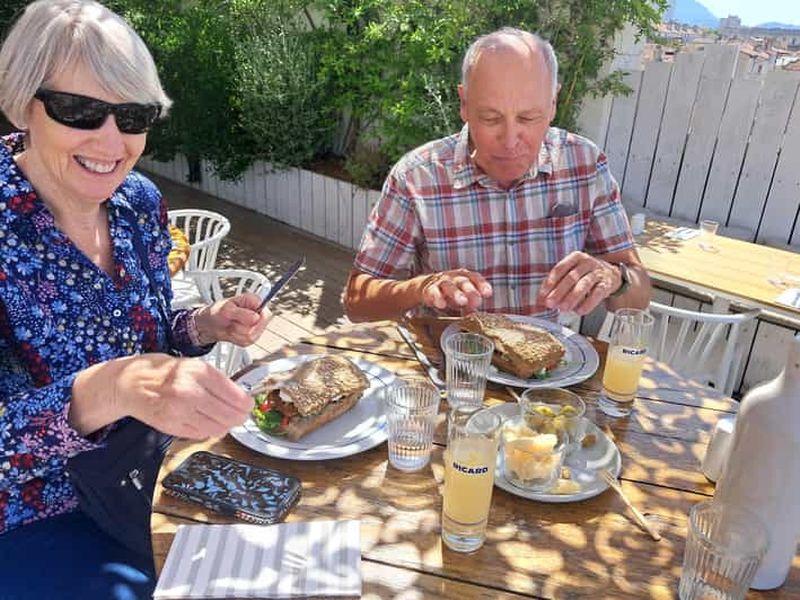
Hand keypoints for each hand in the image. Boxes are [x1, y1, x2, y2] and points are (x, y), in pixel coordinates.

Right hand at [115, 353, 252, 438]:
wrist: (128, 384)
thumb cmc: (160, 371)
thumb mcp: (191, 364)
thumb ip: (215, 379)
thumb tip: (239, 394)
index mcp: (198, 372)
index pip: (235, 396)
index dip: (246, 403)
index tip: (248, 403)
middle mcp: (190, 392)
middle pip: (230, 415)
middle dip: (239, 416)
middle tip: (241, 414)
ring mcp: (180, 412)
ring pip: (218, 428)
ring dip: (225, 425)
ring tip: (223, 418)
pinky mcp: (172, 427)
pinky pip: (201, 434)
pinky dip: (208, 430)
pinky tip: (205, 421)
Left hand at [194, 293, 271, 345]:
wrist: (211, 323)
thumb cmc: (218, 311)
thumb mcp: (226, 309)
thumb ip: (242, 313)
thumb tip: (256, 317)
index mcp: (256, 303)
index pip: (266, 315)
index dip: (256, 319)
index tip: (241, 318)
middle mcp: (259, 316)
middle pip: (258, 328)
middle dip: (241, 326)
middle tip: (232, 321)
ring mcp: (256, 328)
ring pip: (251, 337)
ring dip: (236, 333)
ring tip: (230, 325)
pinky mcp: (252, 338)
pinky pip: (246, 342)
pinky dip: (235, 339)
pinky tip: (231, 332)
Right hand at [420, 269, 492, 312]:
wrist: (428, 287)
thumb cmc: (451, 293)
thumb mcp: (463, 299)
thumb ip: (471, 304)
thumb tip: (476, 313)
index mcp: (465, 277)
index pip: (475, 278)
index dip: (482, 285)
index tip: (487, 293)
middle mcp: (454, 277)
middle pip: (463, 281)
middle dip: (470, 290)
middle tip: (477, 301)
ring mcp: (441, 282)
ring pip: (448, 285)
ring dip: (456, 293)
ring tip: (462, 301)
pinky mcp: (429, 289)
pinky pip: (433, 292)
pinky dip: (437, 297)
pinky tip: (441, 304)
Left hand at [538, 251, 621, 314]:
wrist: (611, 274)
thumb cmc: (585, 275)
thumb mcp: (571, 274)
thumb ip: (555, 286)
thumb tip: (540, 301)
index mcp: (575, 257)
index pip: (560, 269)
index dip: (550, 282)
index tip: (543, 295)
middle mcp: (587, 262)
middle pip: (571, 277)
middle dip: (559, 292)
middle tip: (550, 303)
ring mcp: (598, 272)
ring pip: (584, 284)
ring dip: (572, 297)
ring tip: (563, 308)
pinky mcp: (606, 284)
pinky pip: (597, 294)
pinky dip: (588, 303)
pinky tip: (579, 311)